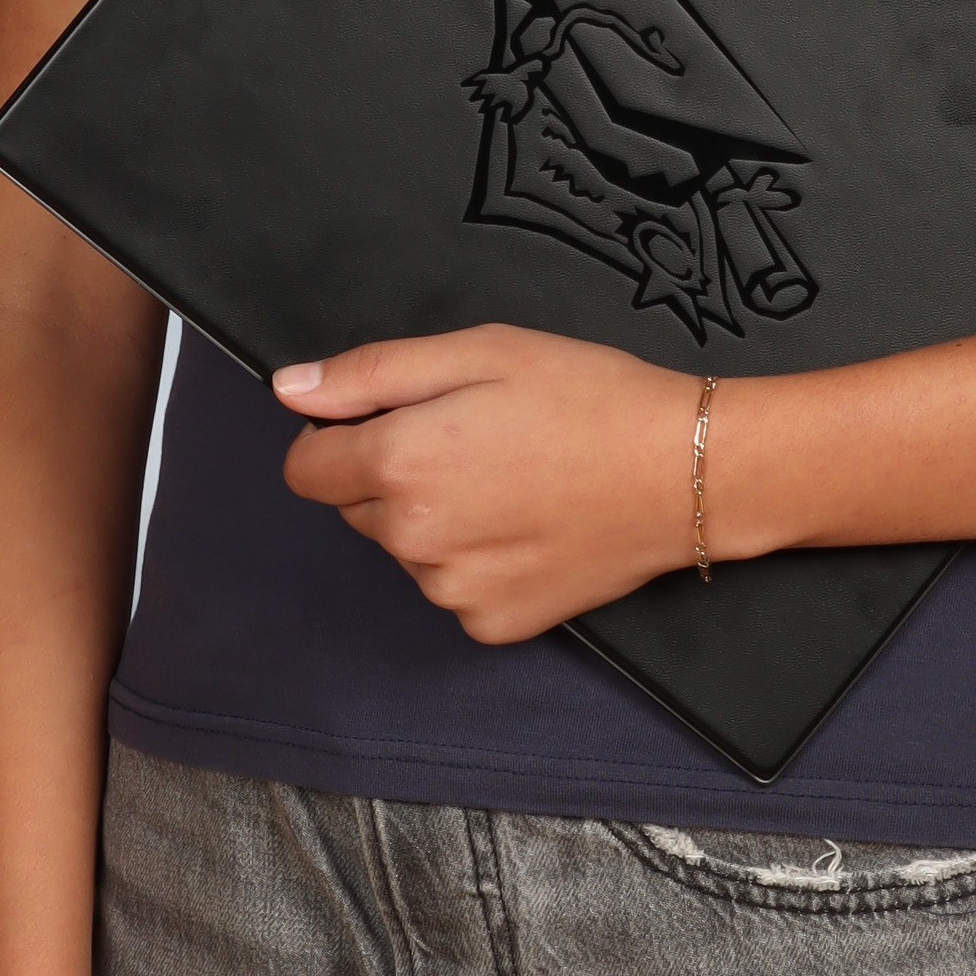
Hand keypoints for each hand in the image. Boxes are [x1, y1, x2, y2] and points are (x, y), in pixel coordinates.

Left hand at [273, 324, 698, 643]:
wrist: (686, 473)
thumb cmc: (587, 397)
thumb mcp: (479, 351)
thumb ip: (370, 373)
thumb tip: (289, 389)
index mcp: (397, 465)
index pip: (305, 468)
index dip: (340, 435)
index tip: (397, 417)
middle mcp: (412, 540)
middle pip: (358, 508)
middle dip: (394, 474)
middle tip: (476, 439)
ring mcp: (452, 590)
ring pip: (407, 549)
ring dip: (435, 518)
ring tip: (514, 479)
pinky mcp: (492, 624)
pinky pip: (453, 587)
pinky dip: (476, 560)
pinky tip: (530, 525)